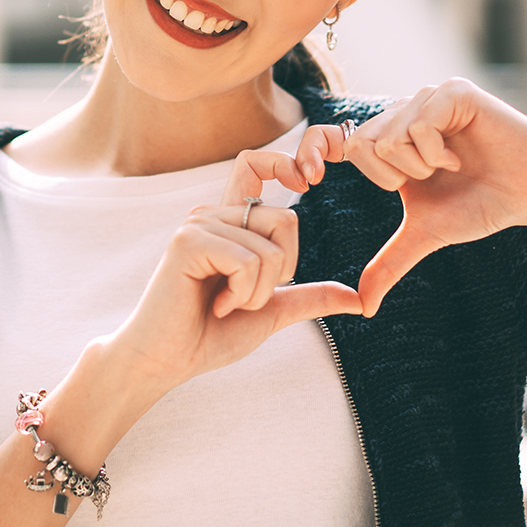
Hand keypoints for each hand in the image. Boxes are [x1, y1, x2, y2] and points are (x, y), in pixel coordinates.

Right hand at [104, 172, 363, 395]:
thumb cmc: (210, 336)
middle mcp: (212, 214)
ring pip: (270, 247)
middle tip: (244, 297)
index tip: (306, 183)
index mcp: (229, 224)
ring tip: (225, 305)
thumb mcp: (270, 312)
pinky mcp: (188, 241)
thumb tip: (359, 299)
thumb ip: (308, 298)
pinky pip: (248, 260)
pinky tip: (216, 305)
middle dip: (281, 273)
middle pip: (286, 220)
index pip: (254, 165)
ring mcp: (198, 224)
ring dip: (258, 293)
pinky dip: (243, 294)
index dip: (283, 163)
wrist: (166, 362)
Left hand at [235, 81, 526, 315]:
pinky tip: (461, 157)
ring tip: (451, 167)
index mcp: (390, 139)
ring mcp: (427, 99)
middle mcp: (404, 112)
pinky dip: (437, 151)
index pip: (335, 137)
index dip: (311, 151)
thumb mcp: (426, 235)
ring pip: (387, 135)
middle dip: (392, 176)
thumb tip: (363, 306)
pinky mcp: (453, 92)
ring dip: (419, 166)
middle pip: (359, 143)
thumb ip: (390, 261)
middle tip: (428, 180)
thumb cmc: (482, 205)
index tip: (305, 181)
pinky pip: (420, 123)